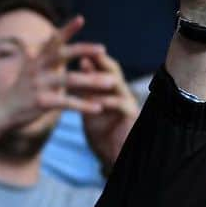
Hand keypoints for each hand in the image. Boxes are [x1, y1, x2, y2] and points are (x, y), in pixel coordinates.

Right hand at [0, 17, 115, 134]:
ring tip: (111, 83)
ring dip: (92, 81)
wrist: (3, 109)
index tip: (81, 19)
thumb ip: (43, 57)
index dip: (66, 30)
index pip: (53, 40)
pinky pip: (67, 102)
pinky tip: (98, 108)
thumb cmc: (23, 89)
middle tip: (103, 48)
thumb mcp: (30, 69)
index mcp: (38, 59)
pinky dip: (84, 105)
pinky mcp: (42, 102)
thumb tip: (42, 39)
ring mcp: (39, 84)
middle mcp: (38, 68)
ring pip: (69, 79)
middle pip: (62, 54)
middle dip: (83, 49)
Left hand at [80, 48, 139, 168]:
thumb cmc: (102, 135)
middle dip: (100, 60)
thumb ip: (86, 88)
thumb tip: (83, 63)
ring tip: (86, 72)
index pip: (103, 68)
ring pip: (117, 84)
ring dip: (101, 77)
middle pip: (113, 71)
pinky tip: (93, 99)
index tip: (74, 48)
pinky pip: (120, 104)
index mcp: (111, 92)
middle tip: (86, 51)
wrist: (113, 158)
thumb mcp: (91, 108)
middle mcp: (122, 95)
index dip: (91, 57)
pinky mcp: (131, 118)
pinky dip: (106, 100)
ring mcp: (128, 105)